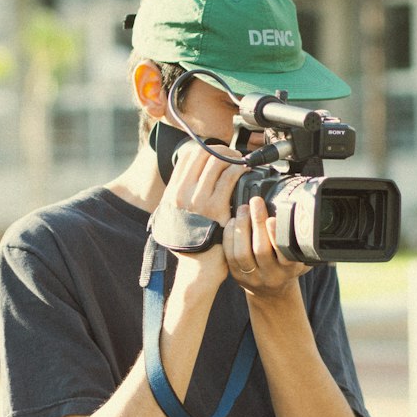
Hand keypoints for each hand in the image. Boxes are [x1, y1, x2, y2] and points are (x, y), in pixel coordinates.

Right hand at [160, 142, 245, 277]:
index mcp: (171, 193)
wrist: (199, 267)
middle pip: (203, 154)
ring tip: (240, 163)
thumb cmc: (191, 243)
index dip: (206, 150)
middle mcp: (181, 194)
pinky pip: (229, 177)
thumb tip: (192, 176)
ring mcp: (197, 200)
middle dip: (221, 151)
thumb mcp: (176, 217)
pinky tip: (244, 173)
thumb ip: (181, 196)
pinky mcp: (215, 207)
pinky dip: (239, 170)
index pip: (187, 156)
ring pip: (216, 162)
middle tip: (232, 156)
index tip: (217, 154)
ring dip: (232, 159)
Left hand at [225, 196, 309, 295]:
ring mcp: (252, 277)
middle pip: (261, 250)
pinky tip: (233, 221)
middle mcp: (272, 275)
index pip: (284, 254)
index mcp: (290, 269)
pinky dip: (229, 236)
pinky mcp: (236, 276)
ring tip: (243, 209)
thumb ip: (301, 241)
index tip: (272, 218)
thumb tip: (303, 213)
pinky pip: (229, 256)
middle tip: (255, 202)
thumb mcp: (300, 257)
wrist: (272, 292)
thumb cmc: (286, 267)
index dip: (276, 236)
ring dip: (241, 227)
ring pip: (242, 253)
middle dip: (257, 223)